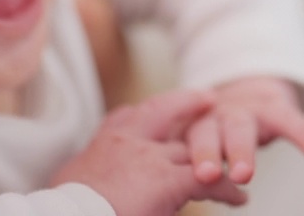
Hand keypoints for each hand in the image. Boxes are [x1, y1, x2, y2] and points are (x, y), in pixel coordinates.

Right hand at [51, 89, 247, 215]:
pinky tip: (239, 199)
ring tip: (236, 152)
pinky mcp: (168, 182)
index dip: (141, 114)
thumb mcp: (70, 188)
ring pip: (191, 145)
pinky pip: (207, 180)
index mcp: (101, 144)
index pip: (123, 118)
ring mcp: (149, 158)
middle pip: (161, 112)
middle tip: (206, 98)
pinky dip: (225, 189)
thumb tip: (81, 195)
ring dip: (215, 150)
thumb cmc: (65, 211)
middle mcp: (126, 141)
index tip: (150, 112)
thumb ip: (89, 182)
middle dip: (185, 103)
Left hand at [186, 76, 303, 184]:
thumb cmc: (211, 141)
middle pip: (204, 131)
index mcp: (186, 131)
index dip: (178, 164)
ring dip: (240, 149)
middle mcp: (211, 117)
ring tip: (242, 175)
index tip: (181, 183)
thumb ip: (180, 182)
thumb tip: (164, 212)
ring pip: (239, 125)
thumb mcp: (191, 158)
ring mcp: (241, 110)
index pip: (179, 148)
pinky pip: (290, 121)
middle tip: (206, 175)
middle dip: (205, 152)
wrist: (245, 96)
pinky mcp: (273, 108)